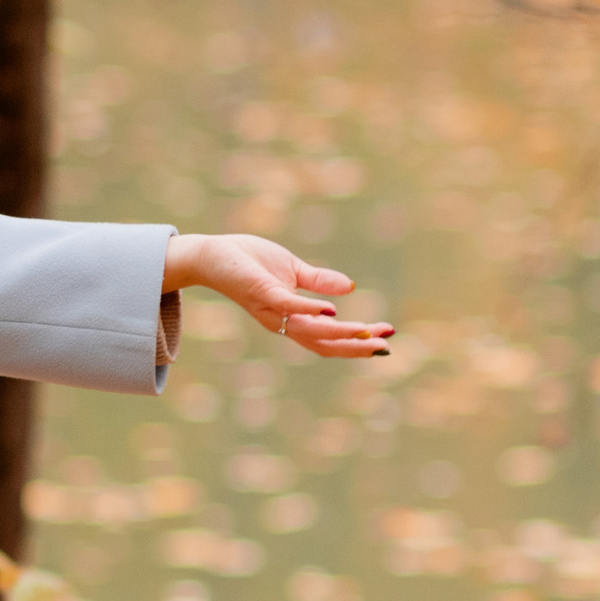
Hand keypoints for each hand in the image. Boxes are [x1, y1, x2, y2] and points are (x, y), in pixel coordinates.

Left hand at [164, 231, 391, 360]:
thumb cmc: (248, 261)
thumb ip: (319, 281)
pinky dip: (310, 311)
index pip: (329, 337)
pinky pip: (288, 307)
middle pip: (325, 344)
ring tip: (368, 333)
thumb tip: (351, 287)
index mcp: (291, 318)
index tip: (387, 336)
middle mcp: (283, 322)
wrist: (213, 254)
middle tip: (386, 344)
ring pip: (311, 331)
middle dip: (356, 346)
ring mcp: (273, 310)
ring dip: (341, 334)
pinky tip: (333, 310)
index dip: (357, 341)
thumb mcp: (292, 270)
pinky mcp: (263, 293)